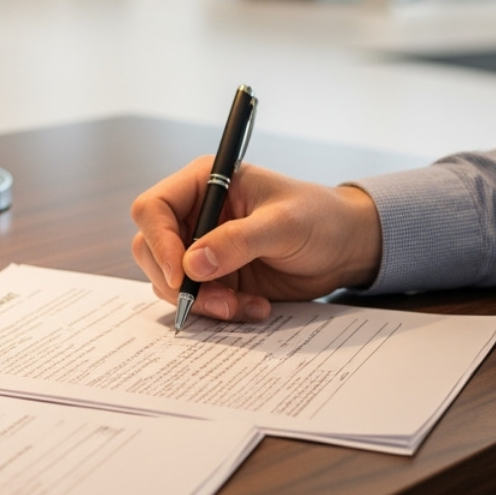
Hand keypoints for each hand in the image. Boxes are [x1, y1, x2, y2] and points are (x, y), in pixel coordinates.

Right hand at [130, 158, 382, 322]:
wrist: (345, 247)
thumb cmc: (320, 219)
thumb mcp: (283, 225)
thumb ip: (238, 241)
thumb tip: (191, 264)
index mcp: (205, 183)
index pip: (153, 208)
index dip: (158, 242)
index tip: (181, 275)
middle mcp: (195, 214)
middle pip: (150, 248)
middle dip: (177, 282)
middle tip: (215, 302)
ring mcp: (201, 247)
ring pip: (168, 280)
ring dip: (200, 301)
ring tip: (242, 307)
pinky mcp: (214, 277)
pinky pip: (196, 299)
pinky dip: (217, 311)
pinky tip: (254, 307)